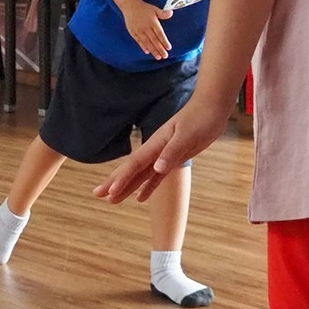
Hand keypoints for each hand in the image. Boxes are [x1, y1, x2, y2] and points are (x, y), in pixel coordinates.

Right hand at [98, 91, 231, 203]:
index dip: (122, 179)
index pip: (135, 164)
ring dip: (127, 187)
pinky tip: (140, 198)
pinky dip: (147, 187)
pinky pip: (156, 177)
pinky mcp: (173, 159)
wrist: (211, 107)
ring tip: (112, 200)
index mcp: (156, 144)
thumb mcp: (187, 135)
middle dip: (114, 183)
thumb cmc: (200, 118)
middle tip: (97, 195)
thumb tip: (157, 168)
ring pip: (140, 175)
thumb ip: (171, 152)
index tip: (110, 192)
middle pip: (131, 170)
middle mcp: (155, 151)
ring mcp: (163, 155)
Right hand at [121, 1, 172, 59]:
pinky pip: (139, 41)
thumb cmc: (144, 8)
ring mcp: (139, 31)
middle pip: (154, 40)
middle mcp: (146, 27)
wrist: (130, 6)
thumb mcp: (154, 9)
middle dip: (160, 49)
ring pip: (147, 42)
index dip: (164, 41)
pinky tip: (147, 52)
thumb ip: (163, 13)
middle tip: (165, 56)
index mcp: (152, 22)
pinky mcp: (133, 32)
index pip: (160, 34)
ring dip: (153, 50)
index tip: (169, 48)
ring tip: (158, 57)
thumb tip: (171, 13)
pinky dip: (143, 46)